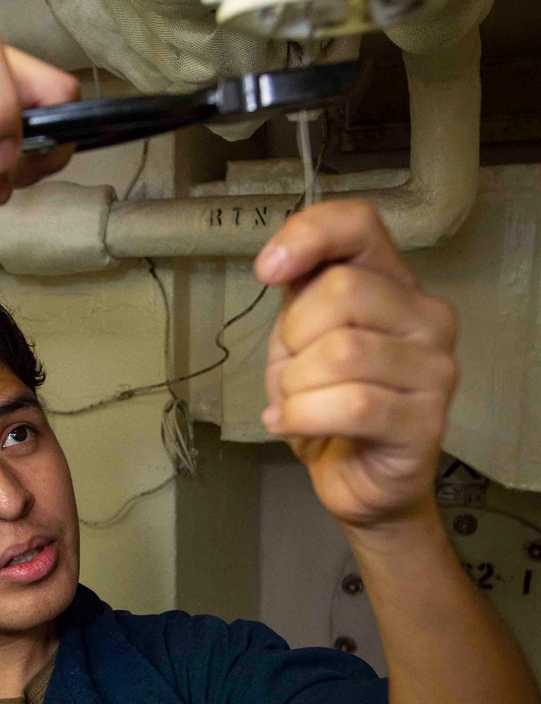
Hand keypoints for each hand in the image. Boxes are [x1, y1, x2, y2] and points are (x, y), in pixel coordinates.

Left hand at [254, 199, 457, 529]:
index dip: (308, 235)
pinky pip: (352, 405)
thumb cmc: (329, 400)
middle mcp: (427, 316)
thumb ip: (300, 292)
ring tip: (296, 404)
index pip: (359, 225)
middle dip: (294, 336)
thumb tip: (277, 262)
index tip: (267, 271)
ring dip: (296, 385)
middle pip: (343, 290)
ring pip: (341, 352)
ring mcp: (435, 369)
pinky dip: (303, 416)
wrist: (360, 479)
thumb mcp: (300, 337)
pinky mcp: (427, 421)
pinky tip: (292, 424)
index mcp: (394, 283)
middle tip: (293, 370)